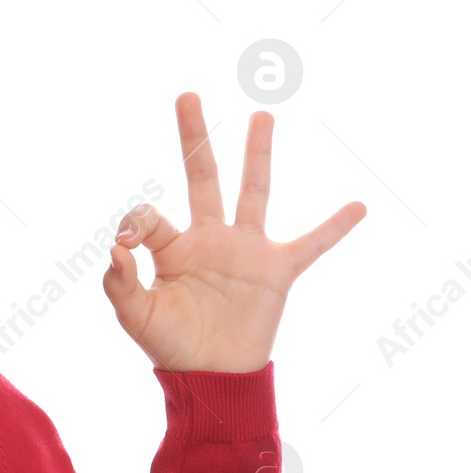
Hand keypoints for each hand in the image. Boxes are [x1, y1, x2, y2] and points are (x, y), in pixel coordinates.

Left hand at [101, 92, 364, 372]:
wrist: (210, 377)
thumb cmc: (170, 345)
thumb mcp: (135, 316)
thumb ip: (119, 284)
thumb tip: (115, 247)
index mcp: (171, 247)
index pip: (150, 216)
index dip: (136, 223)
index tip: (124, 246)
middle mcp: (209, 238)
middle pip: (202, 176)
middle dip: (193, 137)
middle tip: (186, 95)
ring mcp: (245, 250)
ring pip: (253, 191)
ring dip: (257, 154)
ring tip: (261, 115)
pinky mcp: (276, 272)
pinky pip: (311, 245)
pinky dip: (334, 228)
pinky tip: (358, 206)